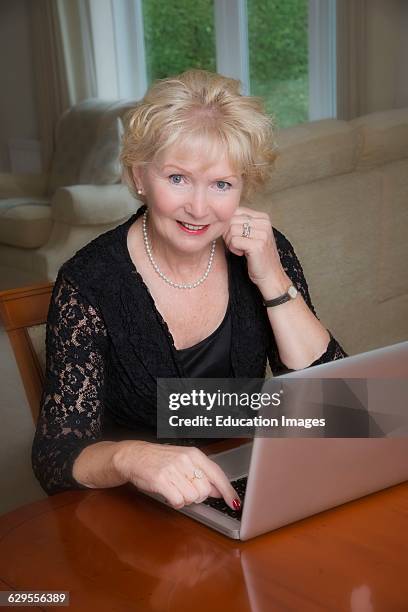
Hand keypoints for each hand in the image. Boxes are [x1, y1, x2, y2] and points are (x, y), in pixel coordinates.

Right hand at [113, 441, 240, 510]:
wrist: (135, 456)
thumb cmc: (160, 459)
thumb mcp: (184, 461)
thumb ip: (203, 474)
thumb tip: (220, 491)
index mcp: (194, 454)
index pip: (217, 474)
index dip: (228, 491)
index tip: (235, 503)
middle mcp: (185, 460)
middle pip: (205, 490)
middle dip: (197, 495)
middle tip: (185, 488)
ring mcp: (173, 470)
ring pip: (192, 497)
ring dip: (185, 498)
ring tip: (175, 489)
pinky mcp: (161, 480)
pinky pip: (178, 501)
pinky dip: (175, 502)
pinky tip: (169, 494)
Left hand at [222, 206, 288, 295]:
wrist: (271, 275)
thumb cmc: (258, 256)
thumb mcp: (252, 234)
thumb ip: (241, 223)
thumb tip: (220, 216)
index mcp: (263, 217)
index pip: (236, 211)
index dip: (229, 224)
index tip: (236, 236)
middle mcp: (264, 222)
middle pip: (232, 220)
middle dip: (228, 234)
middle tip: (237, 245)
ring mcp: (262, 233)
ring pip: (231, 230)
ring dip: (231, 243)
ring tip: (240, 250)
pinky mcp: (257, 245)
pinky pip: (234, 241)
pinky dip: (233, 249)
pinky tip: (241, 254)